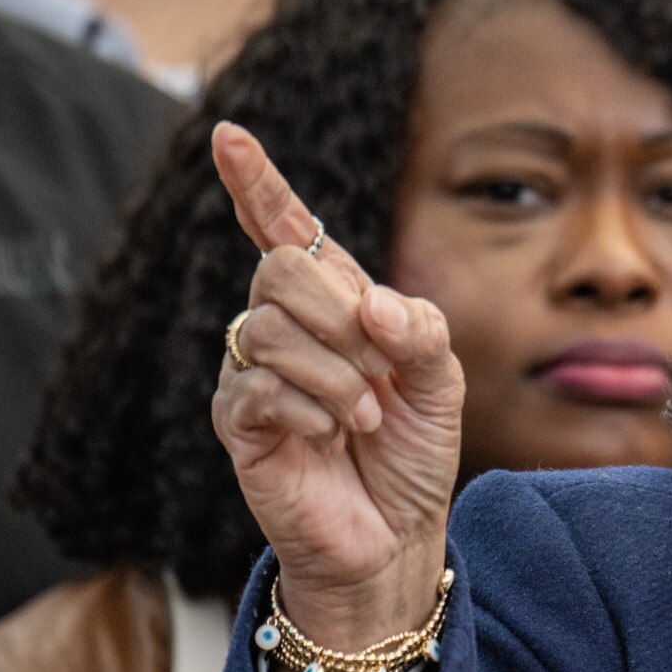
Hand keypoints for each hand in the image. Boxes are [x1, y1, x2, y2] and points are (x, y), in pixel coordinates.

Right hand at [210, 123, 461, 671]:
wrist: (394, 536)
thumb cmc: (412, 454)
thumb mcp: (442, 383)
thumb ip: (421, 329)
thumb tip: (371, 306)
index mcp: (335, 304)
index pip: (286, 231)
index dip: (257, 184)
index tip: (229, 135)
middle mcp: (285, 328)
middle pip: (279, 270)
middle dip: (339, 315)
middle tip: (376, 372)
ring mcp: (254, 372)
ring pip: (270, 328)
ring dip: (337, 375)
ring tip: (362, 417)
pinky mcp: (238, 421)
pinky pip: (261, 386)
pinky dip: (313, 410)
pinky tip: (331, 437)